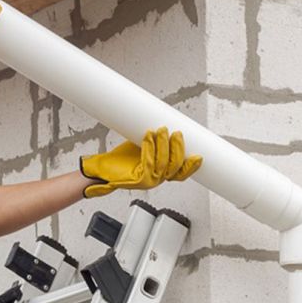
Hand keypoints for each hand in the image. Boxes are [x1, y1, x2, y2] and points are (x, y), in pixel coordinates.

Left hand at [79, 126, 201, 197]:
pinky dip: (150, 147)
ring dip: (164, 145)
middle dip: (178, 149)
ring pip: (163, 163)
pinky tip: (148, 136)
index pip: (181, 173)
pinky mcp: (139, 180)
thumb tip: (165, 122)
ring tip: (162, 130)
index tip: (199, 156)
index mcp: (161, 173)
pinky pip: (148, 162)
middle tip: (177, 133)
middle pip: (175, 167)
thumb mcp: (143, 146)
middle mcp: (157, 179)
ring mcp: (149, 181)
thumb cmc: (122, 158)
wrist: (102, 168)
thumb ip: (156, 140)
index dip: (191, 166)